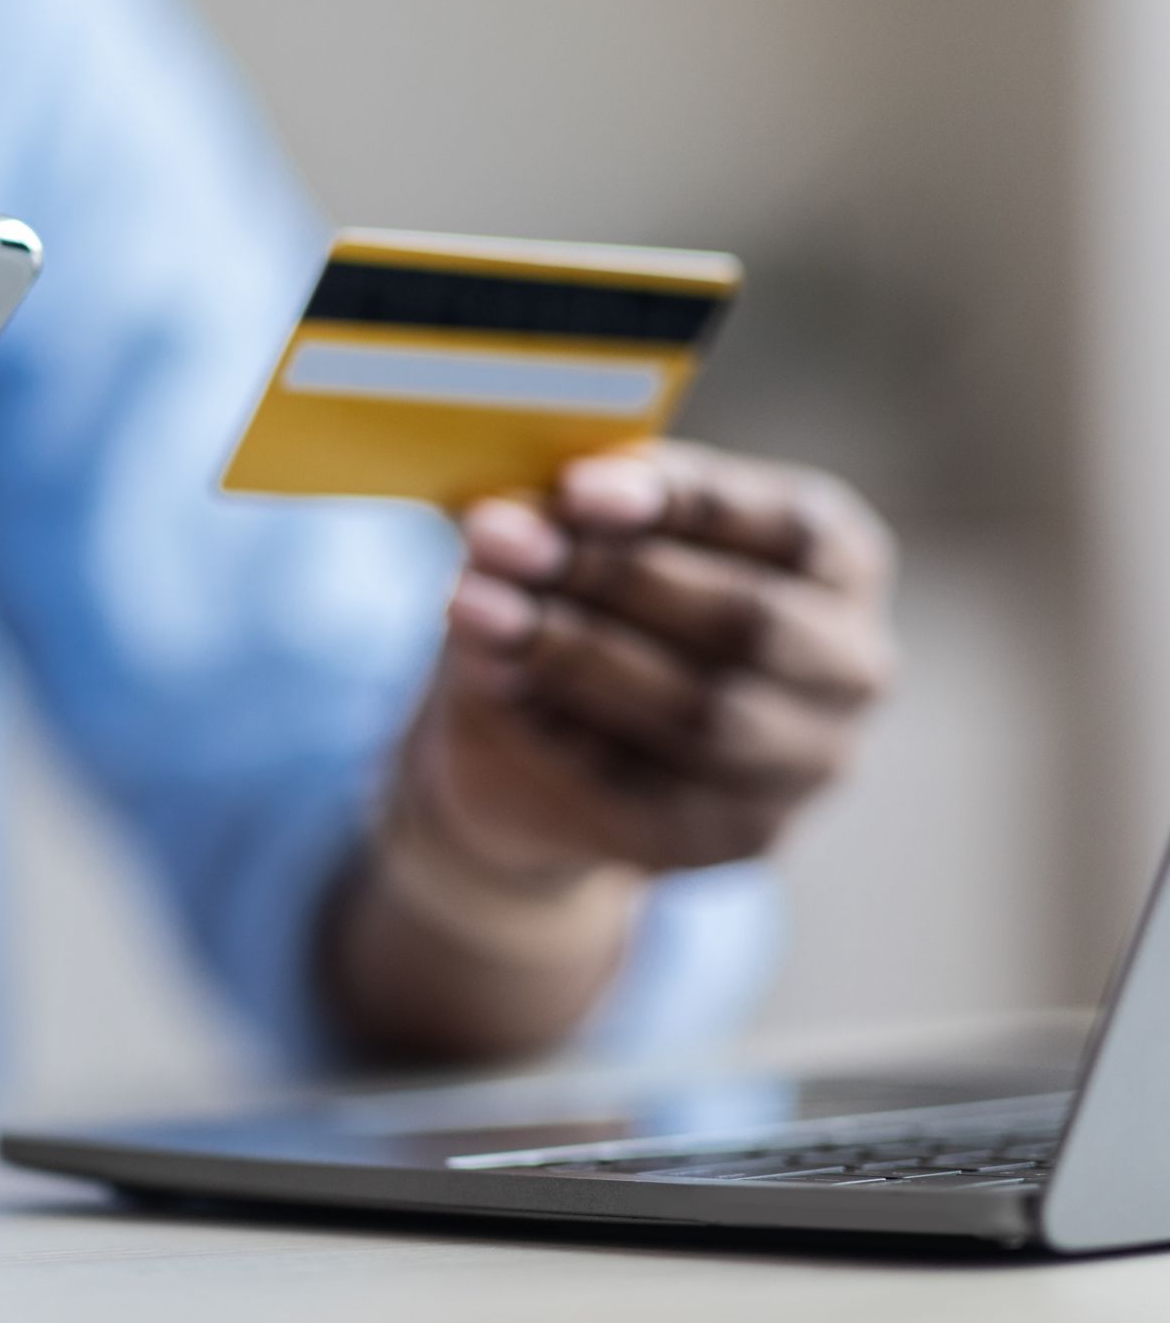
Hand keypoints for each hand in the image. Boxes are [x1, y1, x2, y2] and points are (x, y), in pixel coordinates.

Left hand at [410, 441, 896, 887]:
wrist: (544, 750)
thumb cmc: (586, 603)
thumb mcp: (581, 540)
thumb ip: (564, 526)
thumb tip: (501, 529)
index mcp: (838, 563)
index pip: (794, 529)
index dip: (689, 504)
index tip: (576, 487)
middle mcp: (850, 667)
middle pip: (750, 620)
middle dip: (614, 576)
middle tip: (501, 544)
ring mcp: (805, 764)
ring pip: (700, 711)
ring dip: (574, 653)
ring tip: (472, 606)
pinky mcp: (736, 835)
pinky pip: (649, 785)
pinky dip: (558, 727)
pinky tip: (490, 679)